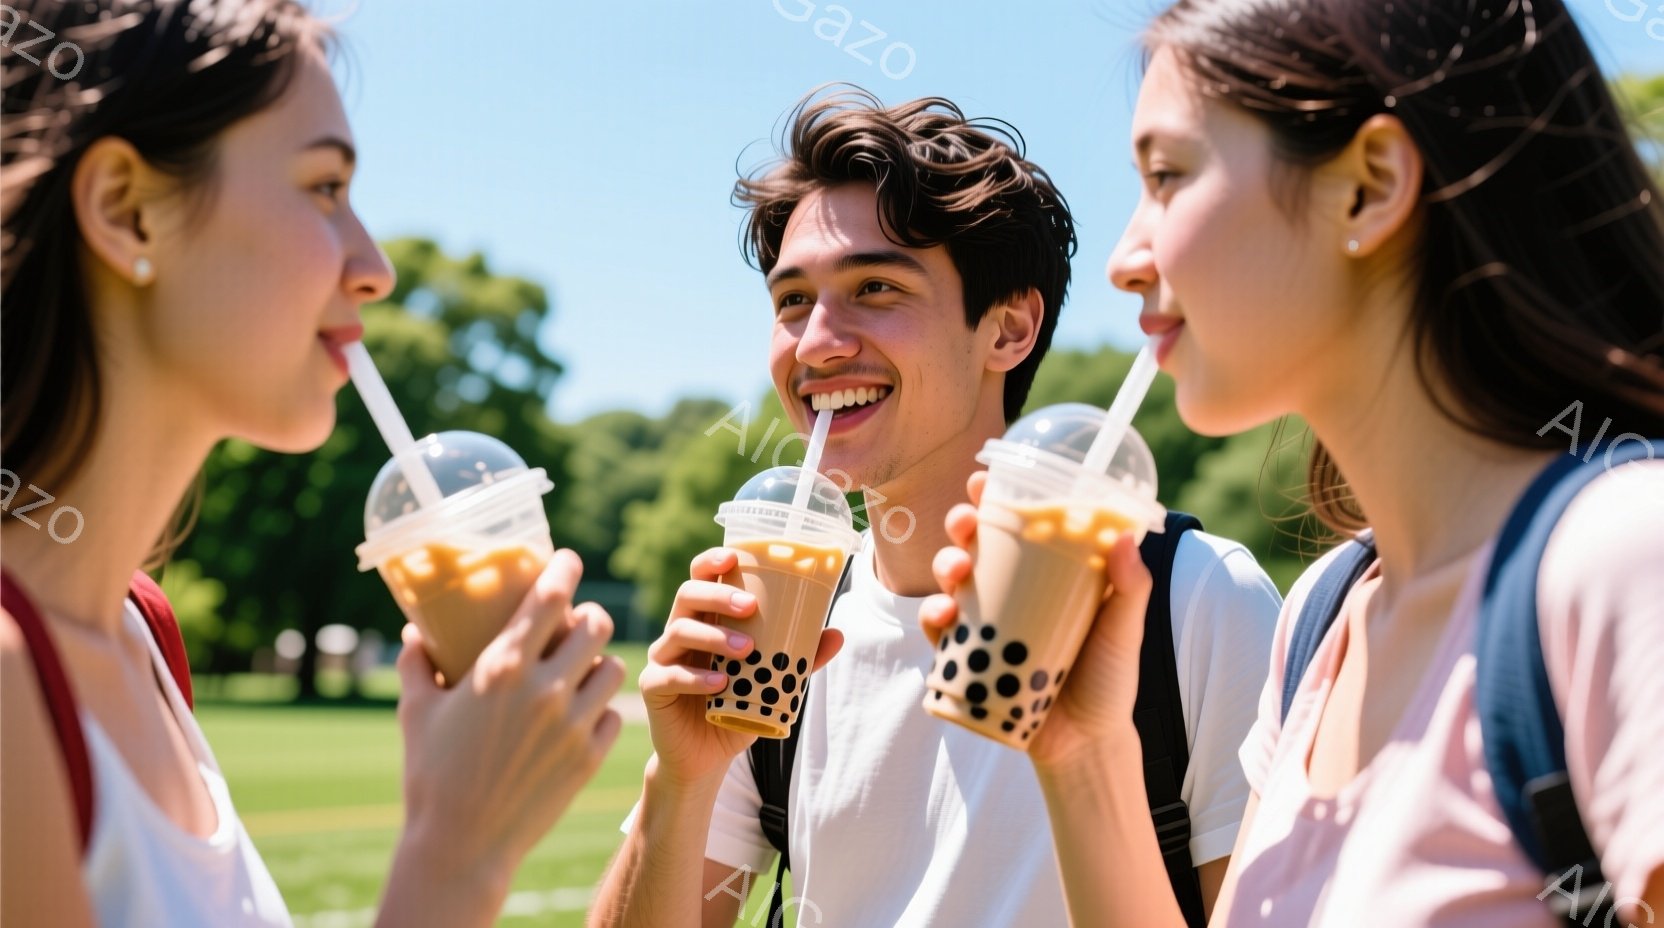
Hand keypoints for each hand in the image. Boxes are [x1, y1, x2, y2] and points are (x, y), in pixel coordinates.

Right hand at [392, 549, 624, 887]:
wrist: (461, 845)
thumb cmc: (431, 776)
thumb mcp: (416, 713)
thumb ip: (417, 664)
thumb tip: (413, 631)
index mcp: (501, 668)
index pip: (550, 598)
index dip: (565, 570)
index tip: (568, 560)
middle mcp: (545, 689)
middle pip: (596, 625)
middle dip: (590, 617)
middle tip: (579, 622)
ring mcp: (573, 724)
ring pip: (615, 668)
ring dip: (601, 662)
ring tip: (587, 667)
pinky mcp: (590, 757)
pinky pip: (615, 715)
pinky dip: (603, 710)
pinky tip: (586, 712)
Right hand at [638, 546, 842, 789]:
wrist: (707, 757)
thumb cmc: (737, 707)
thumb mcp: (771, 681)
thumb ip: (800, 658)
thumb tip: (837, 634)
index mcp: (705, 619)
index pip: (700, 578)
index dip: (711, 562)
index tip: (733, 557)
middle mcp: (679, 631)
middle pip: (687, 596)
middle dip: (718, 596)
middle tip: (750, 607)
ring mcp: (662, 658)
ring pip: (678, 631)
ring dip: (714, 637)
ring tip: (746, 650)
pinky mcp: (654, 688)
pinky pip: (669, 675)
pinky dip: (696, 678)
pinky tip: (719, 684)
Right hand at [920, 472, 1153, 767]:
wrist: (1087, 743)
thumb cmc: (1109, 680)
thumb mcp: (1124, 630)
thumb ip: (1130, 588)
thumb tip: (1127, 537)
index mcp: (1046, 575)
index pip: (1016, 525)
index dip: (995, 498)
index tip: (985, 480)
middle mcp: (1010, 593)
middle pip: (976, 545)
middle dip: (961, 525)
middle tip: (966, 524)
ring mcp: (986, 624)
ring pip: (950, 582)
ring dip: (944, 565)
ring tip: (957, 571)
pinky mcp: (968, 658)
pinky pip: (940, 633)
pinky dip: (933, 620)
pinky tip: (942, 617)